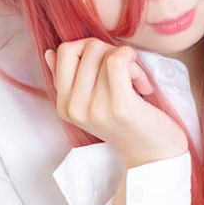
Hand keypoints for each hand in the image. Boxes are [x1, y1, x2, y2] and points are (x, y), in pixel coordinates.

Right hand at [45, 38, 187, 168]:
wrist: (153, 156)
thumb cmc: (128, 124)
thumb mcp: (91, 102)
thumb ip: (69, 79)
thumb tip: (50, 53)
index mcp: (64, 106)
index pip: (64, 52)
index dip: (90, 49)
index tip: (107, 67)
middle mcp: (74, 108)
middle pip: (87, 48)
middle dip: (111, 52)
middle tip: (126, 74)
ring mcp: (95, 108)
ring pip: (105, 53)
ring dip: (128, 61)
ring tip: (136, 83)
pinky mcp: (118, 106)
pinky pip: (117, 60)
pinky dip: (133, 60)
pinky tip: (142, 82)